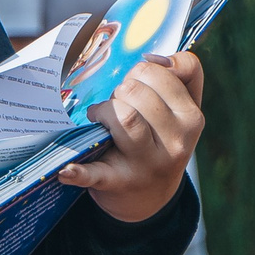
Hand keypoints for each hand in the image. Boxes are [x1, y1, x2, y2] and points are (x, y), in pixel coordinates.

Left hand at [60, 51, 204, 222]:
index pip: (161, 73)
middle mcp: (175, 142)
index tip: (137, 84)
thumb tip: (154, 57)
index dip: (142, 71)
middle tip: (116, 103)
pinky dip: (77, 172)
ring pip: (123, 117)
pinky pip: (96, 174)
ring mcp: (147, 165)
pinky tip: (64, 171)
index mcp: (191, 119)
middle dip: (119, 90)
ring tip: (100, 119)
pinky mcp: (118, 182)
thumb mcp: (186, 108)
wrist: (151, 196)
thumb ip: (185, 72)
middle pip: (136, 91)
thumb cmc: (163, 138)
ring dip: (103, 111)